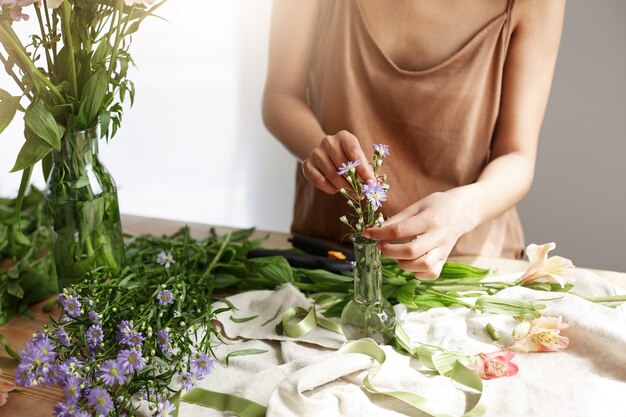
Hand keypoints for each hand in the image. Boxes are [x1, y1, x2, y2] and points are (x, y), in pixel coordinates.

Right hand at [302, 130, 375, 193]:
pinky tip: (336, 188)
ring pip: (332, 175)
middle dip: (354, 183)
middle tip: (361, 193)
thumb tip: (377, 184)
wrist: (323, 153)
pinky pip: (320, 182)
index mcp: (344, 137)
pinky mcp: (307, 165)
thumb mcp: (357, 158)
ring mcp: (316, 153)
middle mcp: (328, 141)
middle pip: (343, 166)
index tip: (371, 183)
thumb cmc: (346, 157)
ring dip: (343, 187)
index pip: (355, 153)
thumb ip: (366, 170)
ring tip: (350, 191)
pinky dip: (330, 189)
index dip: (364, 170)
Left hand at [363, 189, 477, 279]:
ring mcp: (443, 250)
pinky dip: (417, 272)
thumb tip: (376, 230)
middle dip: (389, 251)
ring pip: (423, 265)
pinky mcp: (445, 259)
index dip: (380, 233)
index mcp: (429, 219)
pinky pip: (431, 273)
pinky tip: (411, 263)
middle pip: (410, 251)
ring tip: (396, 255)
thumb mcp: (417, 205)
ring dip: (403, 263)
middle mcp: (438, 236)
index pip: (399, 230)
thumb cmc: (437, 205)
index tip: (368, 233)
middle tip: (381, 246)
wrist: (463, 211)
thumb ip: (397, 219)